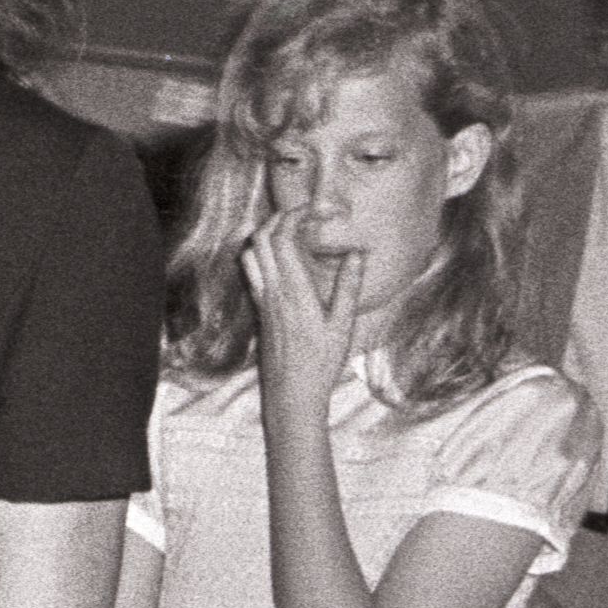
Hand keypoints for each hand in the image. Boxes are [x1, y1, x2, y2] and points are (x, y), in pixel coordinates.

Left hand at [245, 212, 363, 416]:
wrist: (291, 397)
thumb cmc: (320, 365)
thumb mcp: (343, 326)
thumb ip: (348, 287)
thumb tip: (359, 253)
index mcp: (295, 292)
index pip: (282, 239)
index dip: (292, 216)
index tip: (310, 210)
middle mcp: (272, 292)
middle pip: (259, 240)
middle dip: (276, 218)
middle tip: (297, 214)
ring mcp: (262, 302)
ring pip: (249, 255)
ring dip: (263, 235)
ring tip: (286, 231)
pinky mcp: (260, 312)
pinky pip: (252, 273)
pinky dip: (260, 255)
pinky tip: (280, 259)